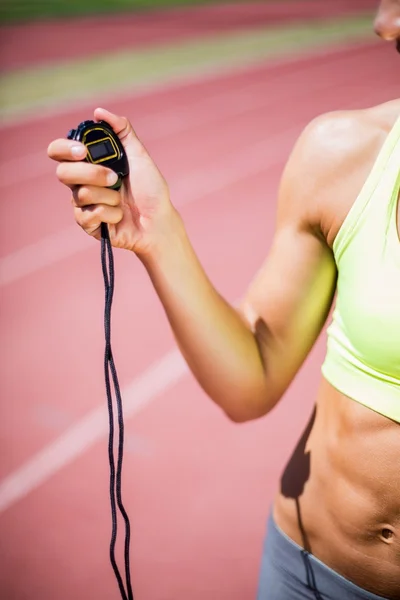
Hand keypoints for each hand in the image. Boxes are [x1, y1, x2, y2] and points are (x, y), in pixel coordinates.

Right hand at [47, 107, 173, 254]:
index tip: (83, 151)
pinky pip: (88, 215)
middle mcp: (81, 182)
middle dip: (93, 174)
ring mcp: (83, 204)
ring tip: (122, 200)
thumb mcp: (140, 156)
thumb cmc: (151, 189)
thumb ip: (122, 131)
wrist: (159, 220)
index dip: (64, 149)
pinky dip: (110, 214)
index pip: (59, 151)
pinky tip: (120, 216)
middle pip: (63, 173)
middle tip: (115, 178)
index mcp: (89, 163)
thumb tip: (99, 112)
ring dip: (109, 196)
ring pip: (81, 194)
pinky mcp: (87, 224)